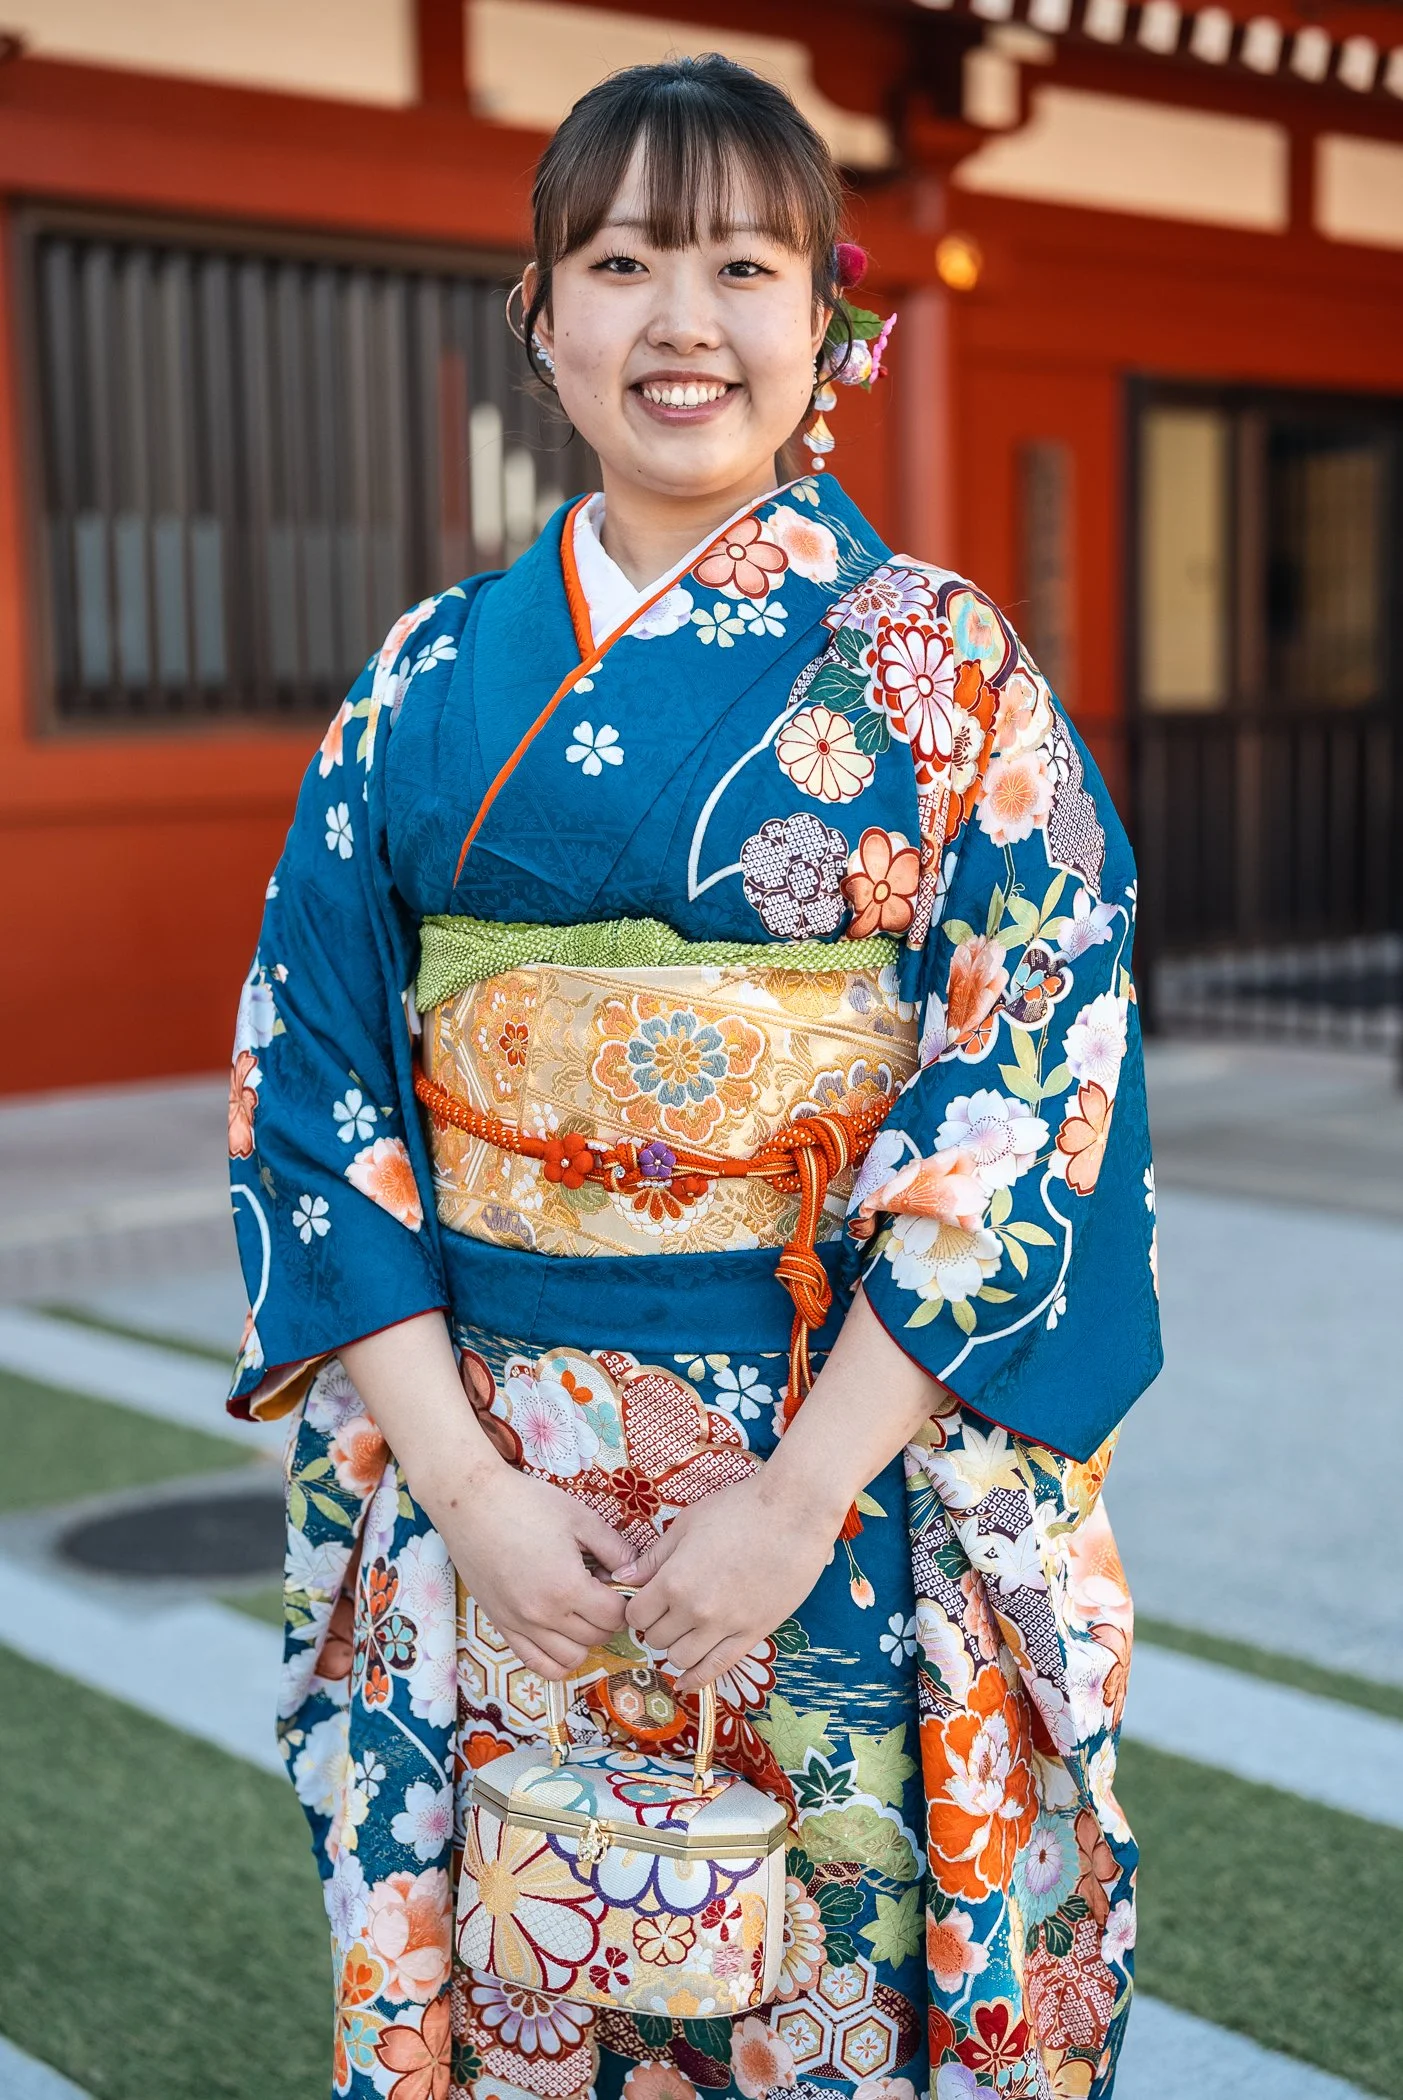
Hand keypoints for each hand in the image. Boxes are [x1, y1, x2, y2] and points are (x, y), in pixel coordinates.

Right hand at [423, 1457, 631, 1680]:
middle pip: (596, 1638)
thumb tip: (634, 1572)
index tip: (617, 1582)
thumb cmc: (526, 1504)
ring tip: (580, 1612)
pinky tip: (560, 1634)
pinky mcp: (501, 1625)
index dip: (624, 1601)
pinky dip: (555, 1659)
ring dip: (584, 1640)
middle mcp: (543, 1615)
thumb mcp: (580, 1518)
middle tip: (600, 1590)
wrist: (472, 1503)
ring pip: (569, 1659)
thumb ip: (615, 1548)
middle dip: (607, 1618)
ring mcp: (519, 1624)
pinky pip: (535, 1663)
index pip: (614, 1617)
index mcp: (567, 1587)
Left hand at [618, 1469, 838, 1690]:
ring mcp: (725, 1626)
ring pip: (681, 1659)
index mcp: (674, 1580)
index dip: (637, 1609)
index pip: (636, 1615)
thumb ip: (654, 1557)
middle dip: (655, 1627)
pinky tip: (685, 1682)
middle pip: (656, 1639)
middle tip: (666, 1612)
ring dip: (675, 1648)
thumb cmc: (739, 1509)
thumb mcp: (687, 1524)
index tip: (646, 1601)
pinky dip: (697, 1679)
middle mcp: (695, 1610)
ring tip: (683, 1631)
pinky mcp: (753, 1634)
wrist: (795, 1512)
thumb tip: (621, 1579)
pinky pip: (718, 1668)